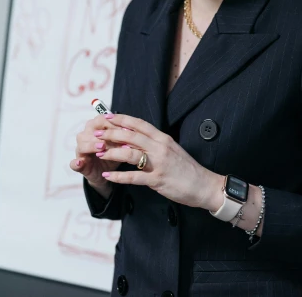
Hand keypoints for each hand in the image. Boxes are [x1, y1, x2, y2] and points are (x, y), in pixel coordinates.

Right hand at [69, 114, 122, 191]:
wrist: (107, 173)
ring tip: (102, 147)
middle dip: (103, 133)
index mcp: (95, 128)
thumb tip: (130, 133)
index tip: (126, 130)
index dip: (113, 123)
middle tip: (115, 138)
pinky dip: (76, 163)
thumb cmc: (113, 154)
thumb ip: (122, 138)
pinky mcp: (78, 165)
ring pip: (82, 143)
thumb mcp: (120, 145)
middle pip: (90, 129)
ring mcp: (80, 150)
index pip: (101, 119)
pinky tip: (80, 163)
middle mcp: (86, 136)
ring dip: (92, 145)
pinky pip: (73, 163)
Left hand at [94, 114, 222, 210]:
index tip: (107, 116)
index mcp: (163, 138)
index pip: (139, 124)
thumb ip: (155, 144)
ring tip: (99, 152)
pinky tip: (107, 176)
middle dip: (111, 133)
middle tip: (96, 133)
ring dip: (111, 152)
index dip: (122, 119)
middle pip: (131, 135)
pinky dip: (118, 176)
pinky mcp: (157, 180)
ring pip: (129, 153)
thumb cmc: (187, 169)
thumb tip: (135, 139)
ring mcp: (159, 163)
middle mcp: (160, 147)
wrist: (205, 185)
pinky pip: (133, 177)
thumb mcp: (172, 150)